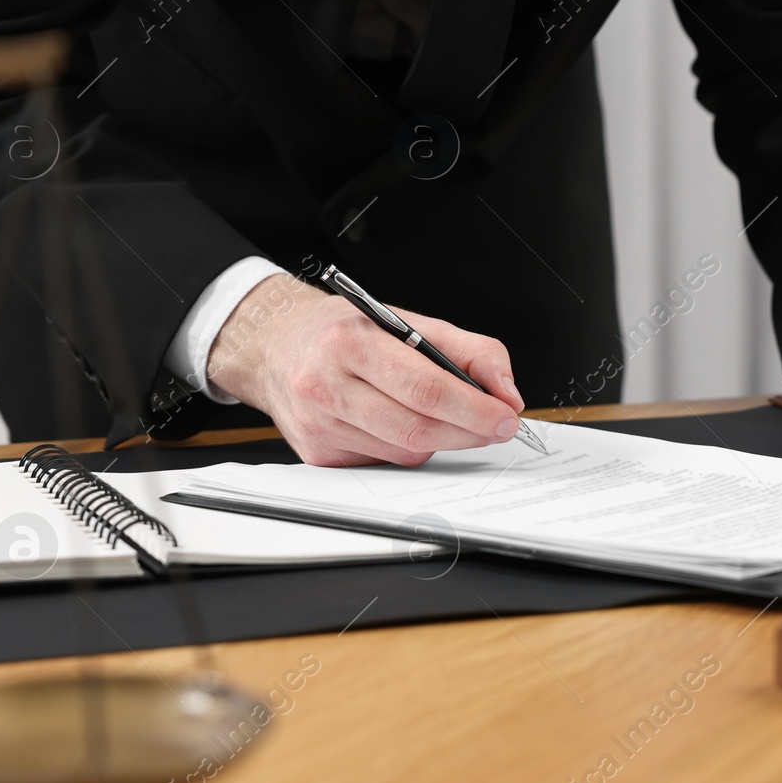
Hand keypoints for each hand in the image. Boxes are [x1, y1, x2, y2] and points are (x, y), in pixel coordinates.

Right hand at [207, 275, 524, 466]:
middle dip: (467, 432)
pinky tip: (398, 423)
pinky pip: (382, 462)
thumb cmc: (343, 332)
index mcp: (350, 342)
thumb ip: (468, 351)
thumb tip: (506, 392)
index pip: (424, 387)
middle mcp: (326, 384)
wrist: (275, 345)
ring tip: (444, 416)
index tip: (505, 416)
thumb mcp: (406, 321)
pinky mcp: (316, 453)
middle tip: (496, 426)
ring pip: (403, 451)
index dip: (474, 408)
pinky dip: (404, 446)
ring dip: (438, 439)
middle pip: (415, 427)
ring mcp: (318, 424)